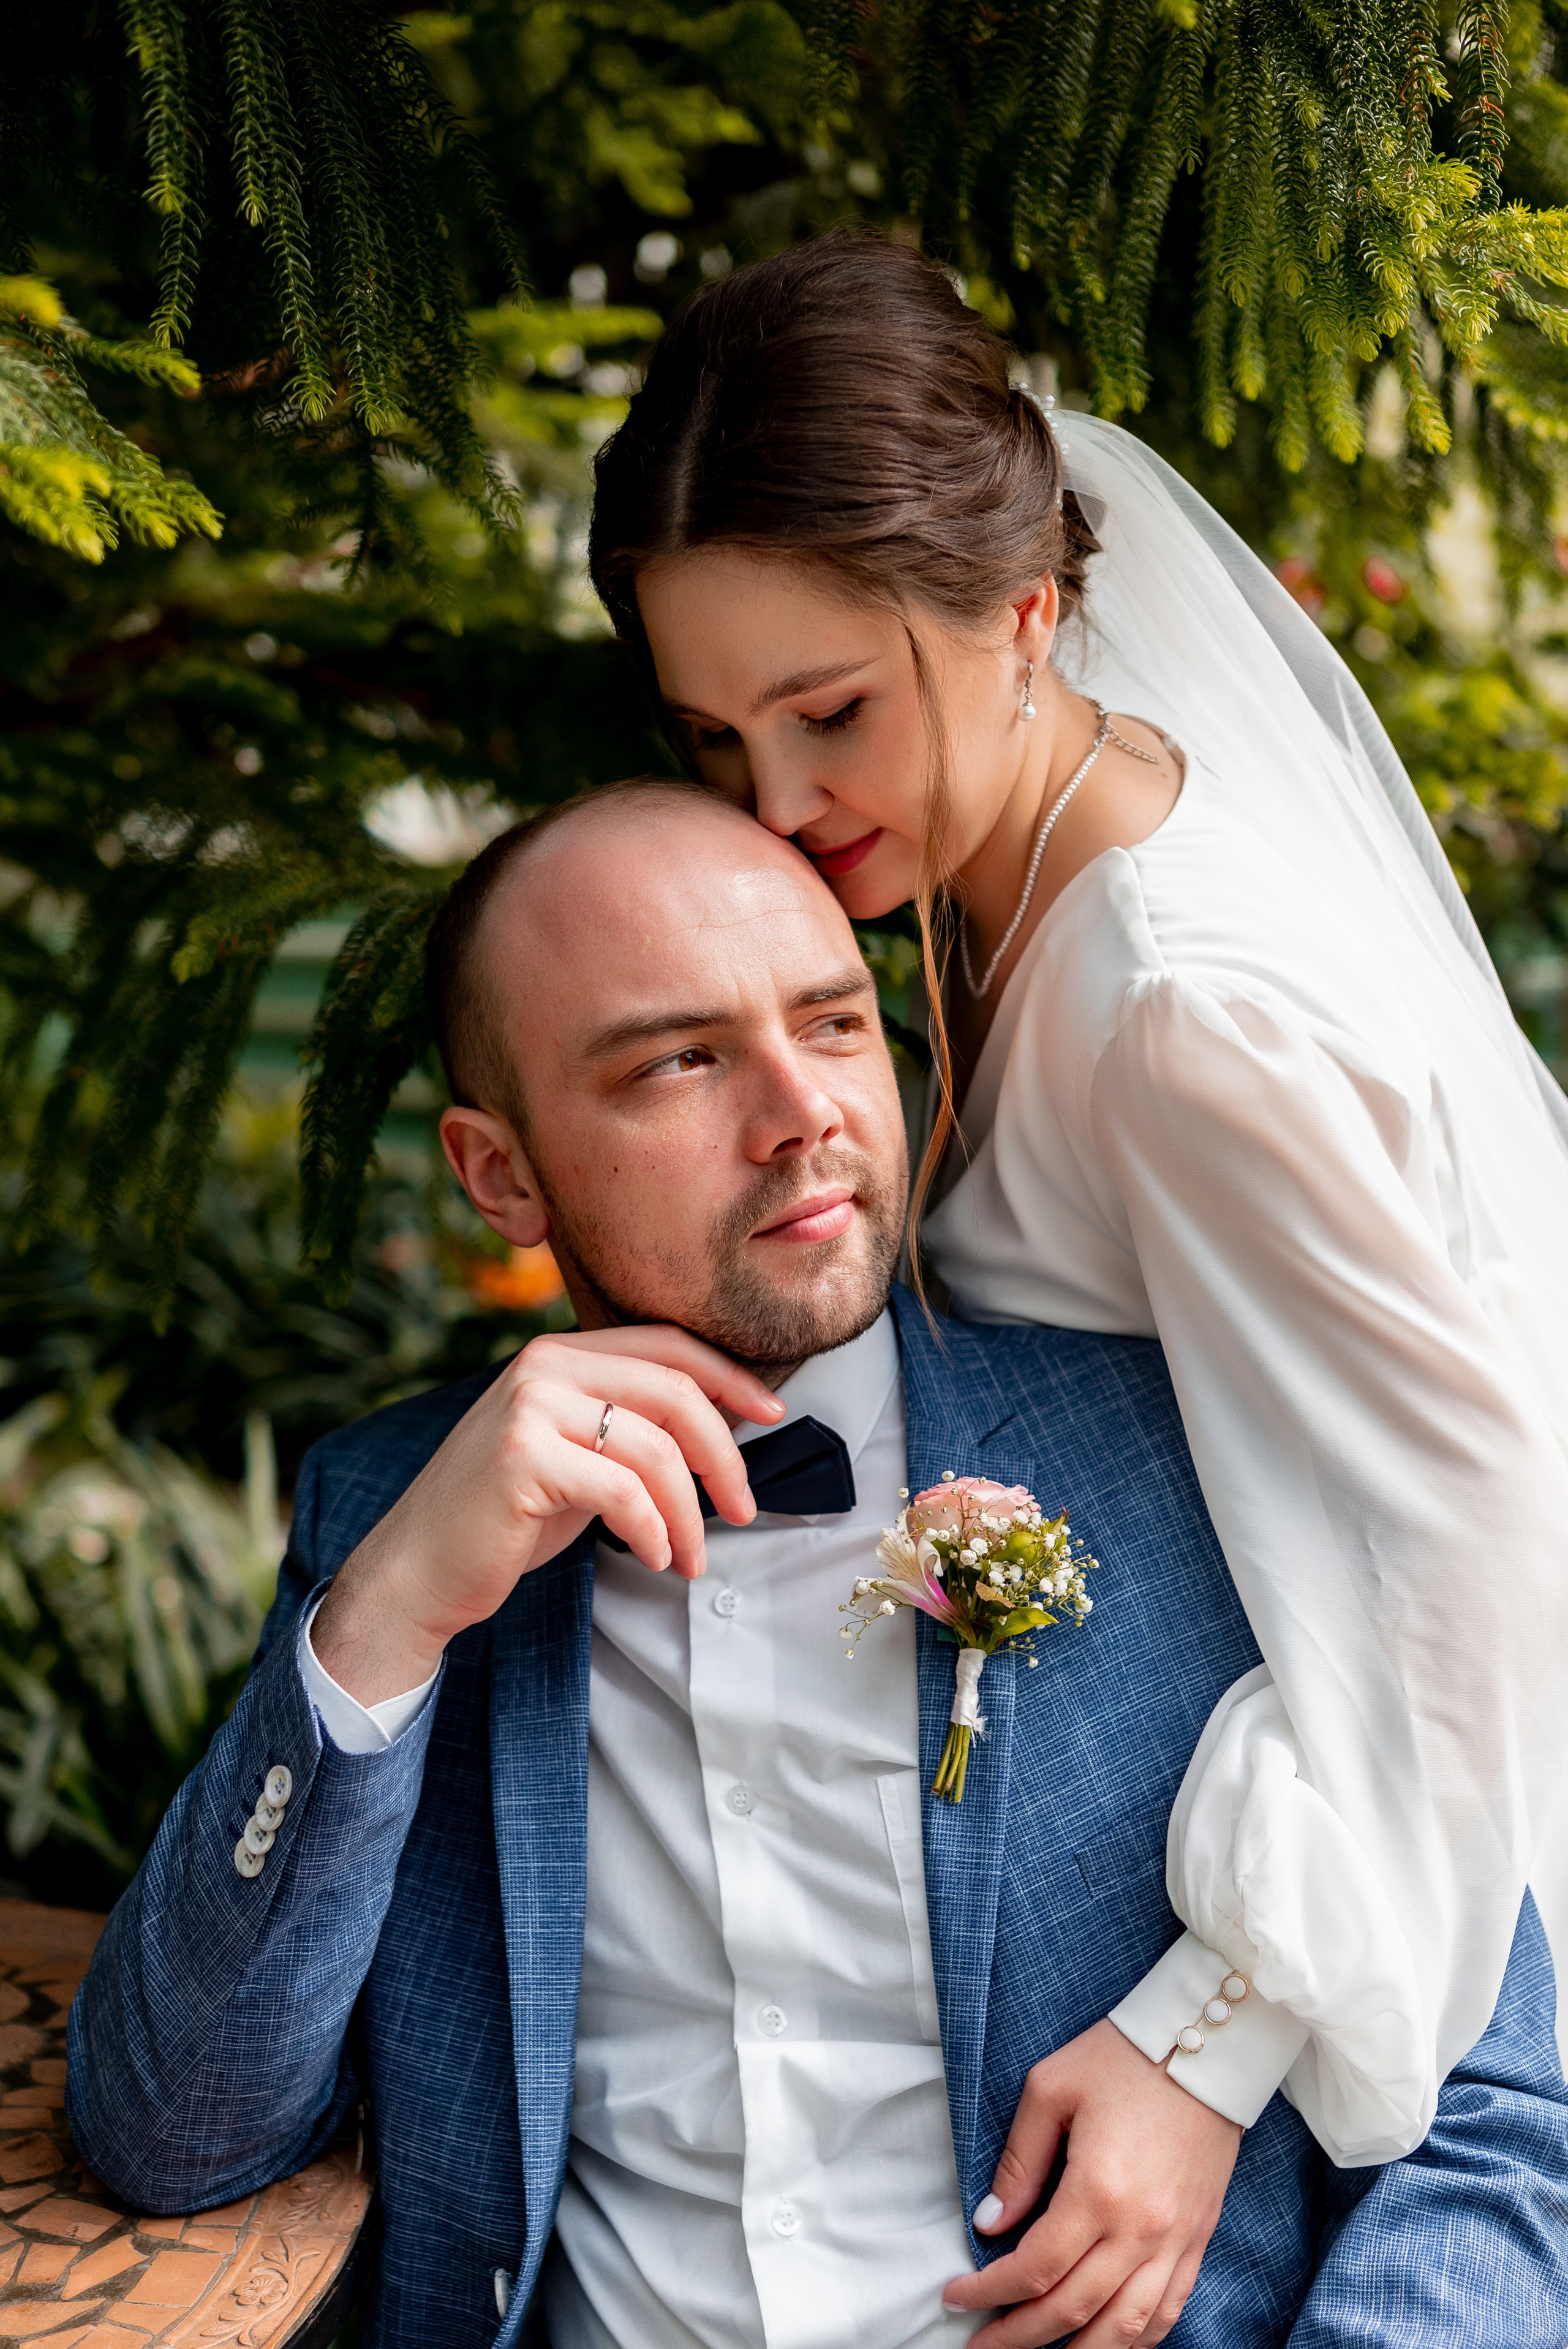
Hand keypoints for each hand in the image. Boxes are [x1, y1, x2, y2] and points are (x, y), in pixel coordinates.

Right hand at [311, 1326, 782, 1703]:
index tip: (773, 1415)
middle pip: (673, 1391)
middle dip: (724, 1455)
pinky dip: (653, 1530)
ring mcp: (529, 1408)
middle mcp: (543, 1366)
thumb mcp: (575, 1456)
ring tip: (691, 1557)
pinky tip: (654, 1558)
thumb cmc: (505, 1519)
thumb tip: (723, 1426)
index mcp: (559, 1354)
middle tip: (744, 1509)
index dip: (729, 1378)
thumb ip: (631, 1429)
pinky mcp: (521, 1459)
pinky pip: (623, 1491)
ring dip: (690, 1513)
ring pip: (655, 1449)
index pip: (667, 1345)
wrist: (417, 1570)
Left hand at [942, 2020, 1239, 2346]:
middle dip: (1018, 2336)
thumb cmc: (1124, 2056)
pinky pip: (1168, 2311)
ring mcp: (1177, 2241)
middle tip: (980, 2345)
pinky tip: (1105, 2344)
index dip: (988, 2292)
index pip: (1035, 2268)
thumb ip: (1018, 2162)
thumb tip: (991, 2224)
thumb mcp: (1051, 2088)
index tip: (956, 2297)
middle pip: (1072, 2311)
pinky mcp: (1199, 2238)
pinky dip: (1135, 2340)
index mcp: (1099, 2190)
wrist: (1208, 2041)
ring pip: (1124, 2330)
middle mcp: (1141, 2229)